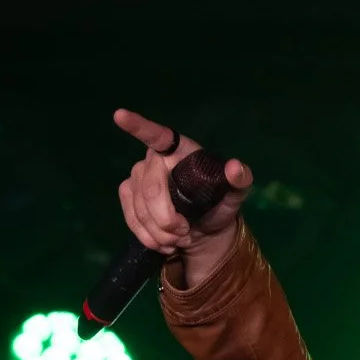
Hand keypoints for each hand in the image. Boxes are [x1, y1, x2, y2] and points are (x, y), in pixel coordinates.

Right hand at [113, 108, 253, 286]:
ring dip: (160, 233)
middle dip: (167, 219)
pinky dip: (148, 237)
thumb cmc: (217, 203)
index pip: (157, 135)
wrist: (202, 228)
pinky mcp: (128, 194)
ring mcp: (137, 176)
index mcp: (179, 149)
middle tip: (185, 233)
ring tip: (181, 240)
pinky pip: (131, 218)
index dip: (138, 126)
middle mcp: (154, 158)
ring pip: (140, 209)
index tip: (119, 115)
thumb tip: (235, 168)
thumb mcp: (235, 194)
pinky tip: (163, 244)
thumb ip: (240, 180)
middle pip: (151, 190)